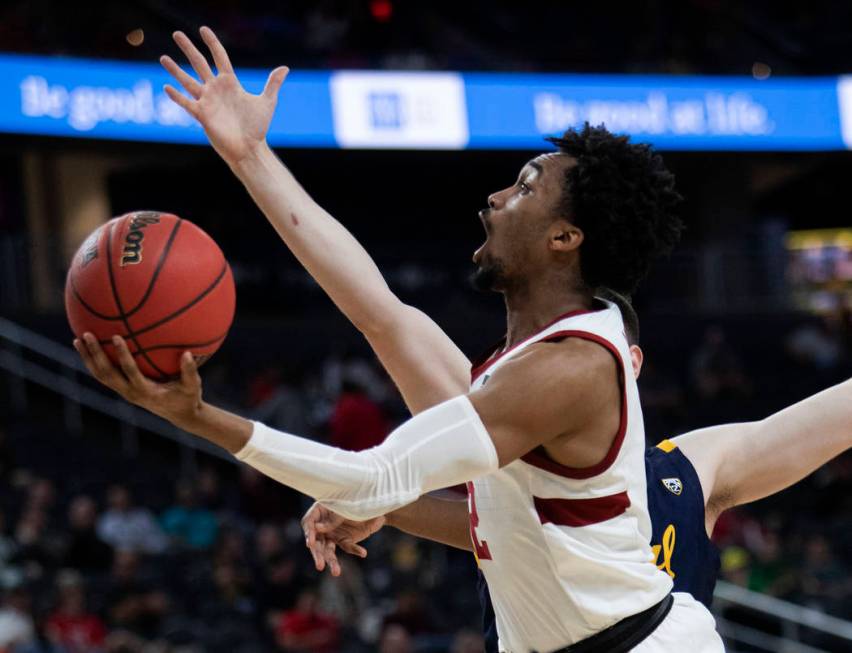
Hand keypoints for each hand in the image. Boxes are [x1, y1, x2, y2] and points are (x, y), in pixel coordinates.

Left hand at [74, 333, 202, 428]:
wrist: (180, 415)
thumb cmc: (188, 398)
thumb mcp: (193, 386)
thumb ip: (190, 371)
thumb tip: (188, 353)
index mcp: (145, 391)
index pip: (129, 372)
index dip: (121, 355)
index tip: (117, 337)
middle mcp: (130, 393)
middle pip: (106, 373)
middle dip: (95, 354)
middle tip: (87, 334)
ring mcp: (124, 392)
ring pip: (100, 376)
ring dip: (88, 358)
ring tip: (78, 339)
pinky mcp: (123, 390)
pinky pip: (104, 376)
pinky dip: (94, 362)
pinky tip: (89, 348)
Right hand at [160, 26, 288, 165]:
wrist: (250, 148)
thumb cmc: (257, 127)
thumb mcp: (267, 102)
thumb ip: (273, 84)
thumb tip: (285, 68)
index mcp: (230, 83)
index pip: (219, 57)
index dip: (212, 43)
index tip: (203, 29)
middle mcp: (216, 89)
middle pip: (199, 64)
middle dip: (188, 48)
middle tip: (176, 33)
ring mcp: (207, 101)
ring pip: (188, 81)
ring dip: (175, 70)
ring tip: (163, 57)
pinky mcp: (202, 115)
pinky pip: (187, 103)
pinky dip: (177, 96)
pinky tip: (167, 87)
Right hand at [301, 503, 385, 576]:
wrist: (373, 504)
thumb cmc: (355, 499)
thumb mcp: (344, 507)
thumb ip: (332, 518)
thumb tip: (317, 528)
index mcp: (320, 510)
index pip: (308, 522)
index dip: (309, 533)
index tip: (311, 543)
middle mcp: (323, 524)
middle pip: (317, 542)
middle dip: (318, 554)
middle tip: (320, 566)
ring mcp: (333, 533)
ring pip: (329, 550)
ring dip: (332, 561)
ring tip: (336, 572)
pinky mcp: (345, 540)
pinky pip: (348, 547)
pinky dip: (355, 549)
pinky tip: (363, 552)